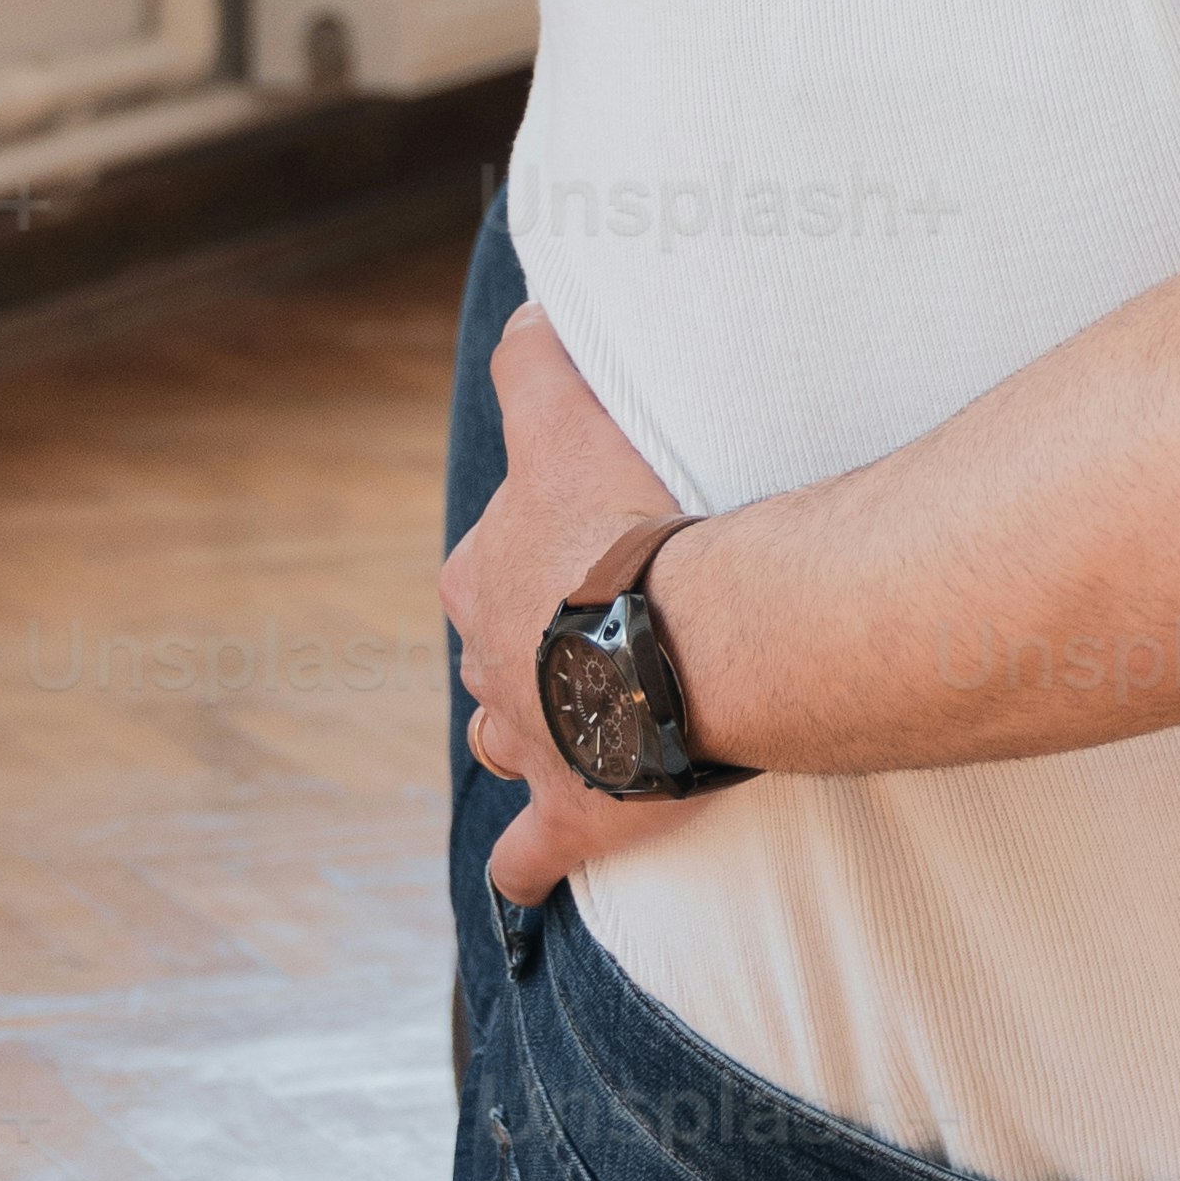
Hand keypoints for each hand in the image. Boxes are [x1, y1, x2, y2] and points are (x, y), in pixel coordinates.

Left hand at [443, 303, 694, 909]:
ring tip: (579, 720)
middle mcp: (488, 663)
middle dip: (526, 642)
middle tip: (597, 623)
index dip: (531, 552)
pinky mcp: (573, 815)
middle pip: (494, 649)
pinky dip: (527, 862)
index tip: (580, 542)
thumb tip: (522, 309)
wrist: (696, 635)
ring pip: (506, 737)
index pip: (486, 558)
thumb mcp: (571, 415)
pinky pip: (530, 853)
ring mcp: (527, 745)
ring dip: (532, 731)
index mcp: (483, 572)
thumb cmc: (637, 521)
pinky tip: (531, 871)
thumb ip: (537, 357)